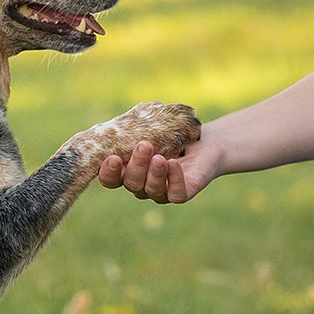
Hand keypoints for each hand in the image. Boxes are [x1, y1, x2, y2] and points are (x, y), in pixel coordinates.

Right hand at [97, 132, 223, 203]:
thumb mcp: (152, 127)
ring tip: (160, 157)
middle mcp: (142, 184)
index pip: (111, 179)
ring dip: (154, 173)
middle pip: (131, 183)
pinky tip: (173, 164)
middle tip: (144, 146)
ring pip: (151, 189)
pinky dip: (174, 179)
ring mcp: (162, 192)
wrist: (204, 142)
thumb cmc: (172, 133)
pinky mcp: (182, 194)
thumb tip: (123, 120)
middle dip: (136, 166)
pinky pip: (176, 194)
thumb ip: (136, 126)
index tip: (112, 158)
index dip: (108, 172)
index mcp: (128, 171)